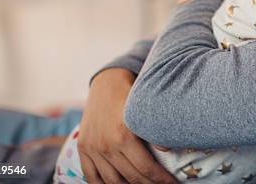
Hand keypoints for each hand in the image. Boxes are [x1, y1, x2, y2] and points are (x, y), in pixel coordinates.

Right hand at [77, 68, 177, 183]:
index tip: (172, 183)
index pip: (146, 168)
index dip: (161, 179)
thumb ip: (154, 130)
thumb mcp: (145, 109)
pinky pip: (91, 176)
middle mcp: (106, 144)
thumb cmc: (133, 95)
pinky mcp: (83, 148)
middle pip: (131, 177)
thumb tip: (168, 149)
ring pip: (112, 181)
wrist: (107, 82)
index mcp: (124, 135)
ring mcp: (93, 148)